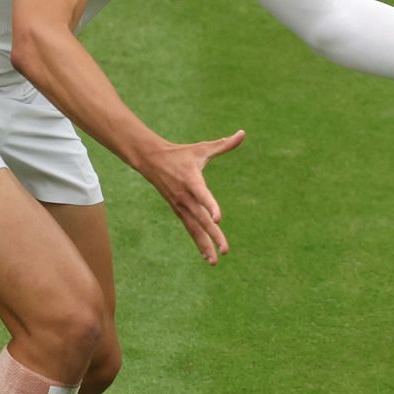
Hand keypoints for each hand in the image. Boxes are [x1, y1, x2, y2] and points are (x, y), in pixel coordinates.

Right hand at [137, 129, 244, 264]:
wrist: (151, 160)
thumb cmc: (181, 154)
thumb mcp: (202, 148)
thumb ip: (223, 144)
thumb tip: (242, 133)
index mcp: (192, 180)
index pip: (202, 195)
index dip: (210, 206)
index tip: (219, 218)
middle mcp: (185, 197)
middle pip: (201, 218)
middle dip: (213, 234)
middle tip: (225, 249)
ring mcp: (181, 206)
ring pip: (194, 229)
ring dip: (205, 245)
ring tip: (216, 261)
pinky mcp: (179, 211)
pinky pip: (190, 230)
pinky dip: (198, 243)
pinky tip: (207, 256)